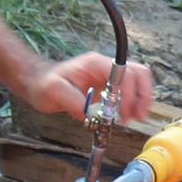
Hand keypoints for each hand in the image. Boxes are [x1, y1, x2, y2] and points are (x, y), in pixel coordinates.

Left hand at [22, 51, 155, 122]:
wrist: (39, 83)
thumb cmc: (45, 85)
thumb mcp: (54, 92)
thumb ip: (72, 101)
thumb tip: (89, 114)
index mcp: (95, 64)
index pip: (122, 73)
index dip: (128, 93)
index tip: (123, 113)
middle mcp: (104, 66)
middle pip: (137, 73)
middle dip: (141, 95)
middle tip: (138, 116)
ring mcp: (108, 74)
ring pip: (138, 79)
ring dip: (141, 98)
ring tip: (136, 117)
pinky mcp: (108, 85)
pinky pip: (130, 89)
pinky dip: (134, 101)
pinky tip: (129, 114)